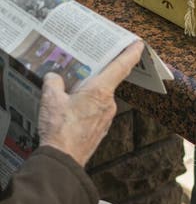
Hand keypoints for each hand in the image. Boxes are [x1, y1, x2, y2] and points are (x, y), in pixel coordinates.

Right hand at [38, 40, 143, 165]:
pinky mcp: (100, 129)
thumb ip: (53, 82)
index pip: (120, 66)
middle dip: (95, 74)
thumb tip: (54, 78)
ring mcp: (106, 118)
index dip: (130, 53)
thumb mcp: (50, 98)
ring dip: (87, 93)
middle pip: (106, 81)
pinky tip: (70, 110)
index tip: (138, 44)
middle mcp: (108, 103)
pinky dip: (85, 107)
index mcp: (100, 91)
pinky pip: (95, 111)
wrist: (63, 160)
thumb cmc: (59, 129)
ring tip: (68, 91)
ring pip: (98, 98)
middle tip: (84, 65)